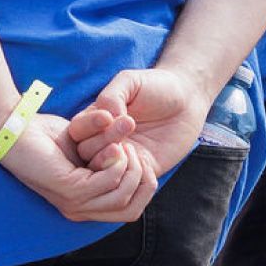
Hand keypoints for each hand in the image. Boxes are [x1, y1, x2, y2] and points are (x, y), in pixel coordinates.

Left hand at [0, 113, 158, 222]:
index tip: (139, 155)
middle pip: (132, 207)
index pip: (132, 211)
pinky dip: (118, 161)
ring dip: (130, 165)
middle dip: (142, 175)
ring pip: (123, 194)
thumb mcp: (91, 152)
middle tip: (130, 148)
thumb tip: (140, 168)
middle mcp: (80, 211)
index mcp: (86, 206)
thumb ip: (110, 164)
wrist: (20, 130)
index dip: (146, 184)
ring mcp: (74, 203)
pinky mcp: (70, 190)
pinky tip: (113, 145)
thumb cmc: (53, 138)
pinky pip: (110, 181)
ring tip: (121, 145)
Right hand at [67, 66, 211, 174]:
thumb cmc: (156, 86)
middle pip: (86, 152)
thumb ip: (112, 95)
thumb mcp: (131, 81)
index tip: (108, 117)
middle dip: (104, 141)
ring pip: (103, 171)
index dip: (88, 126)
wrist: (188, 99)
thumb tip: (104, 118)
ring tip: (131, 144)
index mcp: (95, 120)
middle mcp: (104, 142)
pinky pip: (129, 183)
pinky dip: (132, 175)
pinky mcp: (142, 170)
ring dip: (113, 161)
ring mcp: (122, 159)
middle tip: (129, 124)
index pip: (77, 130)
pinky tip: (144, 160)